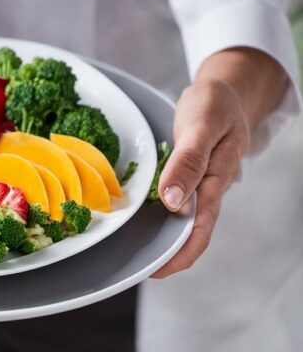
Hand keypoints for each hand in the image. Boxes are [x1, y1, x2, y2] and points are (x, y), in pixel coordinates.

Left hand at [152, 48, 287, 277]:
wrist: (225, 91)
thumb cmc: (215, 105)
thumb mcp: (203, 125)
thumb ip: (189, 161)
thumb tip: (172, 201)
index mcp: (215, 179)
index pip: (200, 228)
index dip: (180, 253)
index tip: (157, 269)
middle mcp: (207, 187)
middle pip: (191, 231)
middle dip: (169, 254)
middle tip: (138, 268)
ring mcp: (199, 183)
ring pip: (183, 219)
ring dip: (163, 236)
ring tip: (135, 250)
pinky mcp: (189, 175)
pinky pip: (176, 202)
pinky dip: (160, 214)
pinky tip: (141, 218)